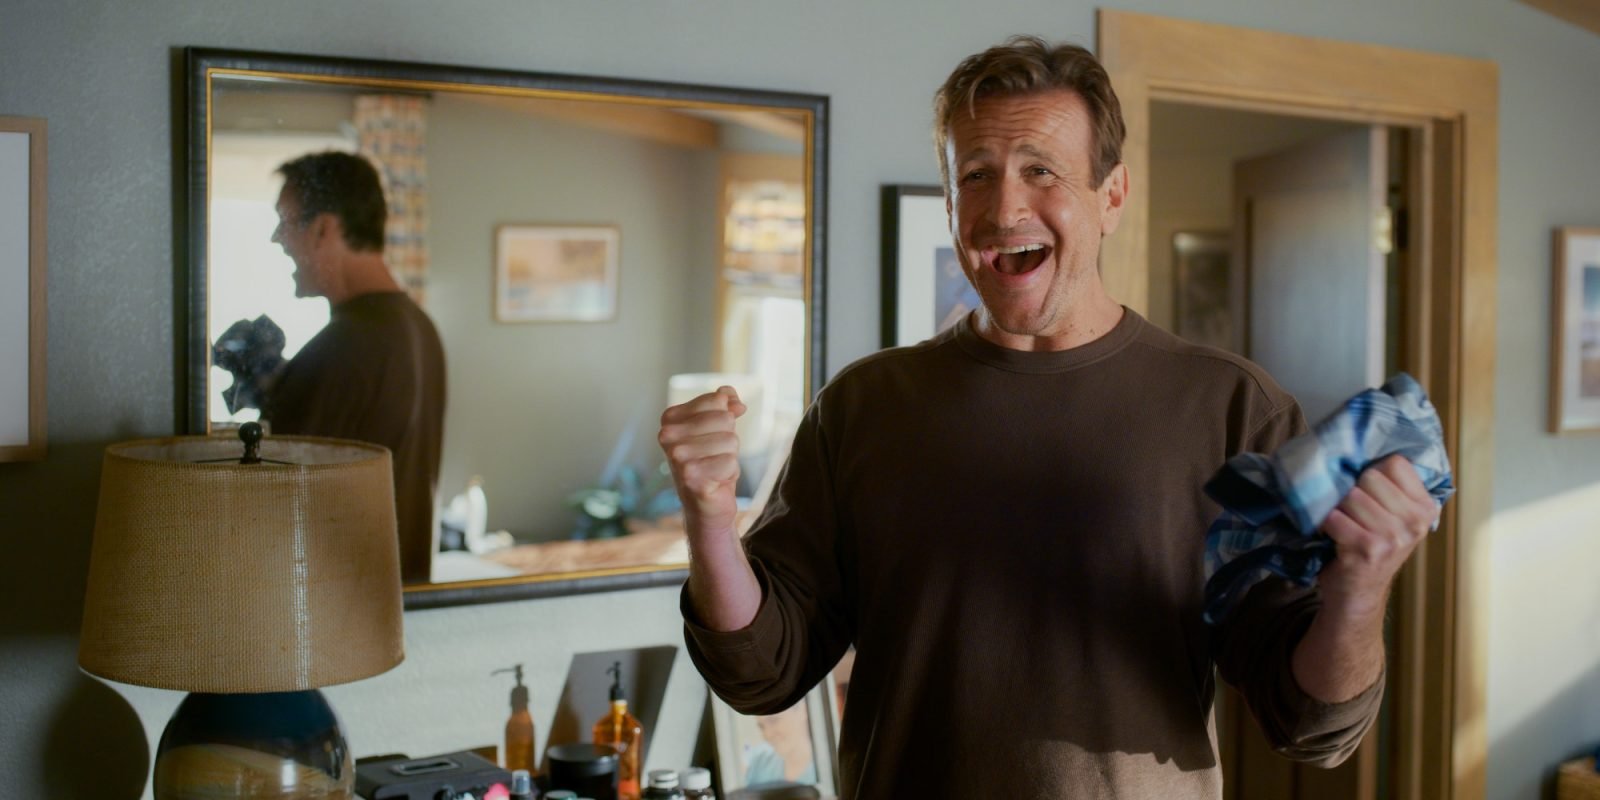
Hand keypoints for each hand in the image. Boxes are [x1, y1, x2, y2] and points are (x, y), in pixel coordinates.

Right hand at [659, 386, 747, 540]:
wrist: (706, 504)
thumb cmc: (711, 462)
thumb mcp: (719, 427)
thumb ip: (725, 404)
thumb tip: (734, 400)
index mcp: (670, 418)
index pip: (717, 400)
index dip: (726, 418)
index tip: (712, 437)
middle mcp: (668, 435)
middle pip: (725, 419)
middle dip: (729, 440)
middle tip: (714, 457)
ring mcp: (677, 457)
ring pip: (730, 441)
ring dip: (730, 457)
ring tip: (714, 469)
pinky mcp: (691, 477)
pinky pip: (730, 462)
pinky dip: (729, 473)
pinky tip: (715, 481)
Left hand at [1318, 454, 1440, 619]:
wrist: (1357, 593)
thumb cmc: (1370, 546)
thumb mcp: (1393, 517)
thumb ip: (1391, 486)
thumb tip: (1364, 440)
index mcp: (1425, 507)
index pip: (1396, 463)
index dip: (1372, 471)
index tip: (1366, 489)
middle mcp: (1414, 522)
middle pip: (1370, 476)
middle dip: (1352, 489)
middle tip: (1350, 510)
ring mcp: (1393, 537)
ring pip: (1351, 495)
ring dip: (1337, 507)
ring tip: (1341, 523)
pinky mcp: (1367, 550)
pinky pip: (1335, 517)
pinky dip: (1324, 522)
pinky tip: (1330, 534)